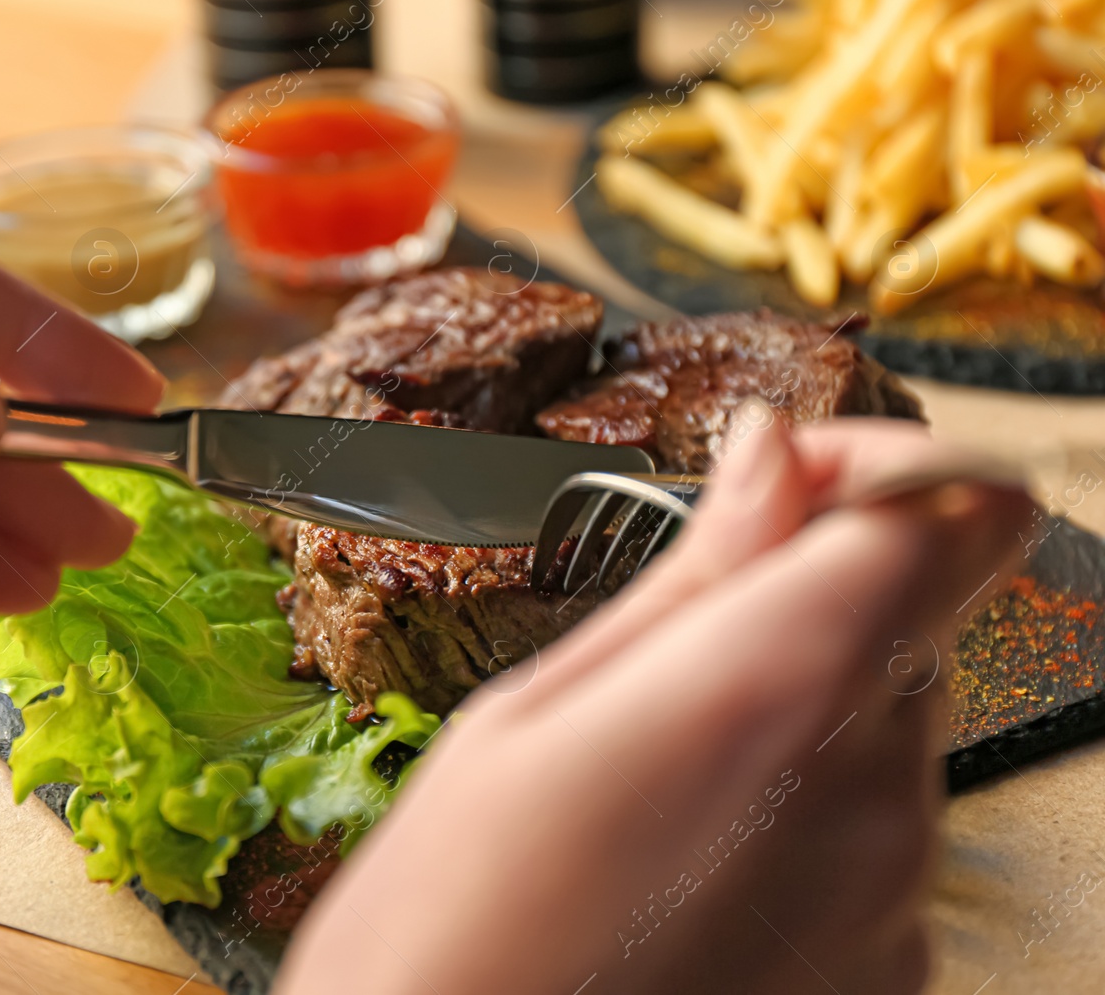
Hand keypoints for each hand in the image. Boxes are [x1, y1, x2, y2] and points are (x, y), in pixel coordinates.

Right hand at [276, 409, 1031, 994]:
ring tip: (654, 781)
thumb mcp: (532, 713)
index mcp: (776, 690)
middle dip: (813, 599)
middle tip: (674, 649)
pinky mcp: (890, 975)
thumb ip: (695, 576)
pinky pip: (876, 838)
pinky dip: (803, 818)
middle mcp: (875, 798)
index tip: (793, 482)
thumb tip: (774, 456)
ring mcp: (894, 901)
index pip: (958, 508)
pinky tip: (685, 863)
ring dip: (800, 714)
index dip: (885, 466)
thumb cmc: (440, 933)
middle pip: (915, 615)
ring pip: (890, 727)